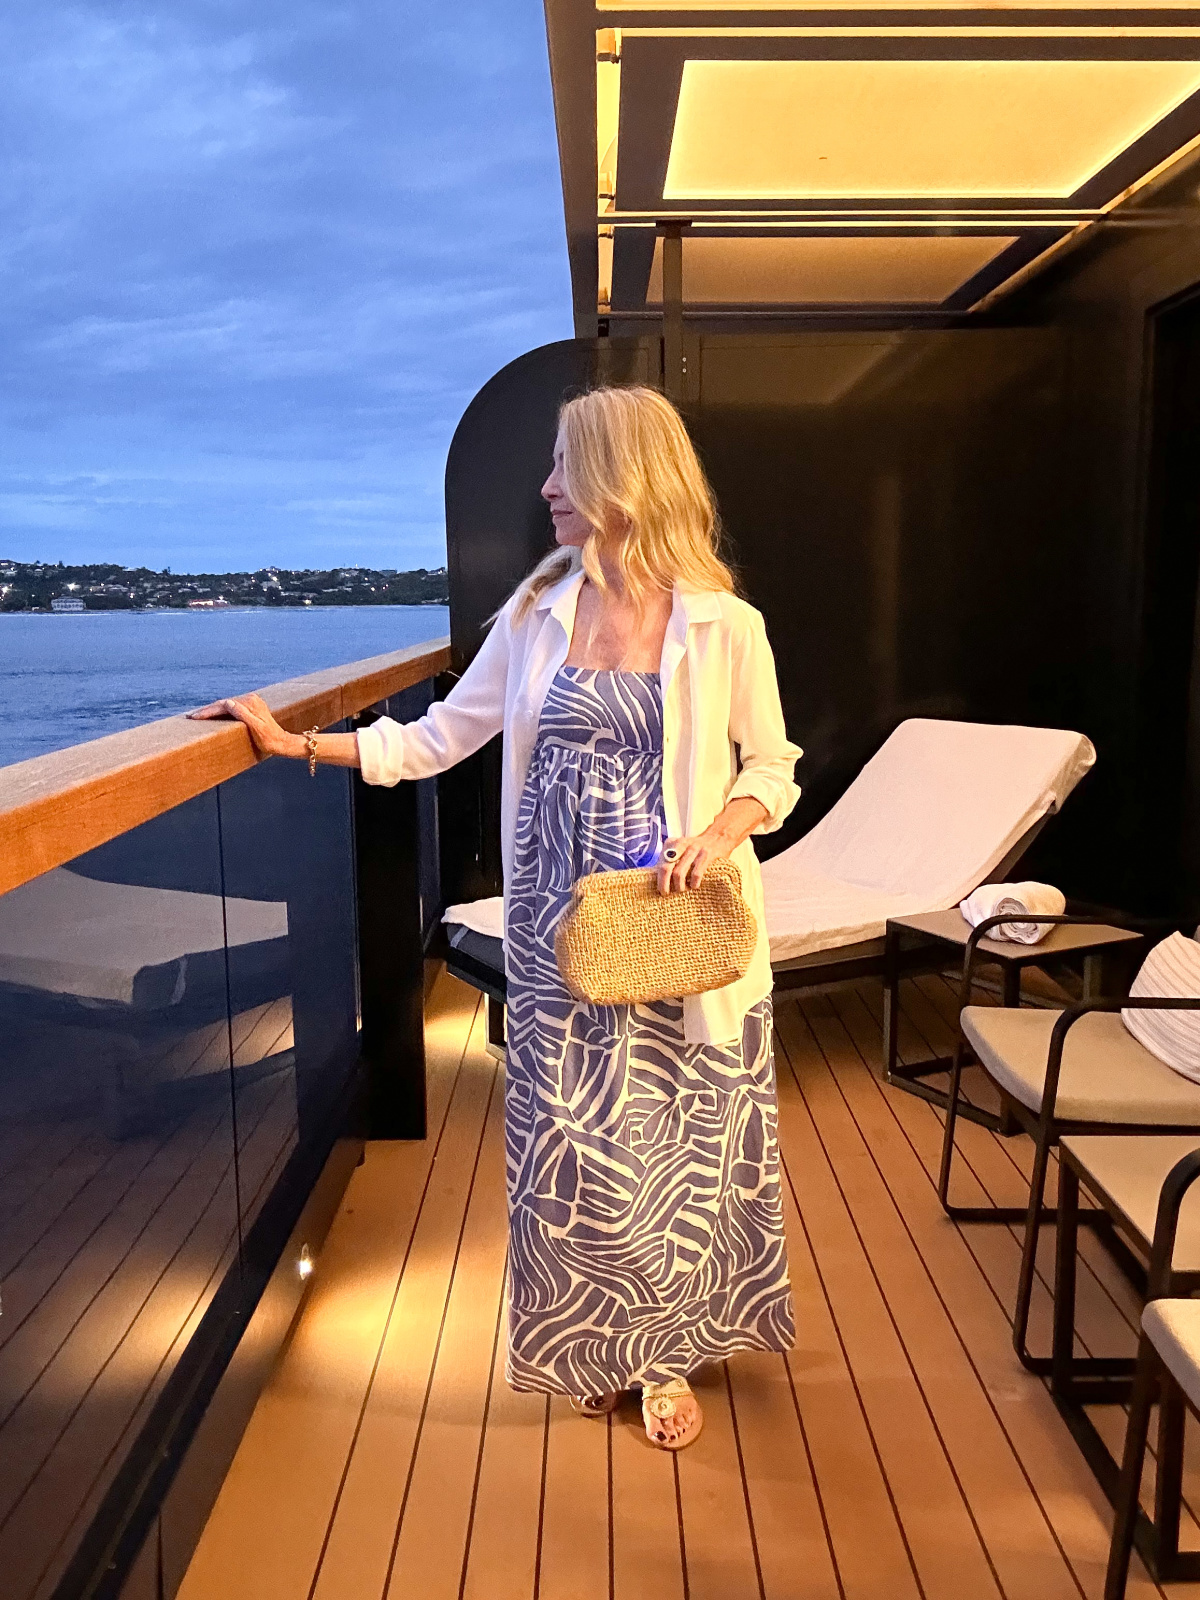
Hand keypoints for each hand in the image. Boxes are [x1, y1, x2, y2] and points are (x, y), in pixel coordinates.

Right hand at [187, 693, 301, 759]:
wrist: (282, 743)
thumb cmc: (269, 740)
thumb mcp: (256, 728)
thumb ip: (243, 714)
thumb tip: (228, 702)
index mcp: (250, 703)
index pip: (223, 705)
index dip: (208, 711)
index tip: (194, 717)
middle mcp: (250, 699)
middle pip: (223, 704)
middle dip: (207, 710)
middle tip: (190, 717)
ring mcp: (251, 702)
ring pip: (227, 706)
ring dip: (212, 711)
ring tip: (197, 716)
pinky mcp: (251, 707)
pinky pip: (232, 708)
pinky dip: (221, 712)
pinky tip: (213, 716)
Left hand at [657, 830, 727, 894]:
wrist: (718, 837)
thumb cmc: (695, 848)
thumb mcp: (680, 849)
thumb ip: (669, 859)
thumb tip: (658, 879)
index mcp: (672, 843)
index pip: (660, 863)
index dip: (659, 879)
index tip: (661, 889)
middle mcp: (681, 844)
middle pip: (666, 868)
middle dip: (664, 884)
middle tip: (666, 893)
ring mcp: (694, 849)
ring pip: (679, 873)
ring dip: (679, 886)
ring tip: (682, 890)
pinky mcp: (706, 854)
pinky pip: (696, 874)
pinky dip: (693, 883)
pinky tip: (694, 886)